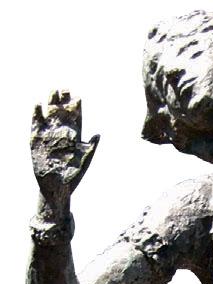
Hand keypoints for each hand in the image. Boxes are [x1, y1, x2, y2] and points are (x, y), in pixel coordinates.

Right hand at [31, 91, 99, 209]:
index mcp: (74, 137)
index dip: (75, 108)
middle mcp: (61, 133)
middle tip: (64, 90)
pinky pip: (36, 124)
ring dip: (50, 103)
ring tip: (52, 93)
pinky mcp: (37, 140)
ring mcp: (49, 135)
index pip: (75, 118)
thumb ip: (90, 148)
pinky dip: (36, 115)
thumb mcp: (84, 162)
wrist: (56, 188)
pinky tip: (38, 105)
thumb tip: (98, 135)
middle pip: (62, 113)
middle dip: (63, 102)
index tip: (76, 98)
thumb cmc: (73, 177)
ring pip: (50, 115)